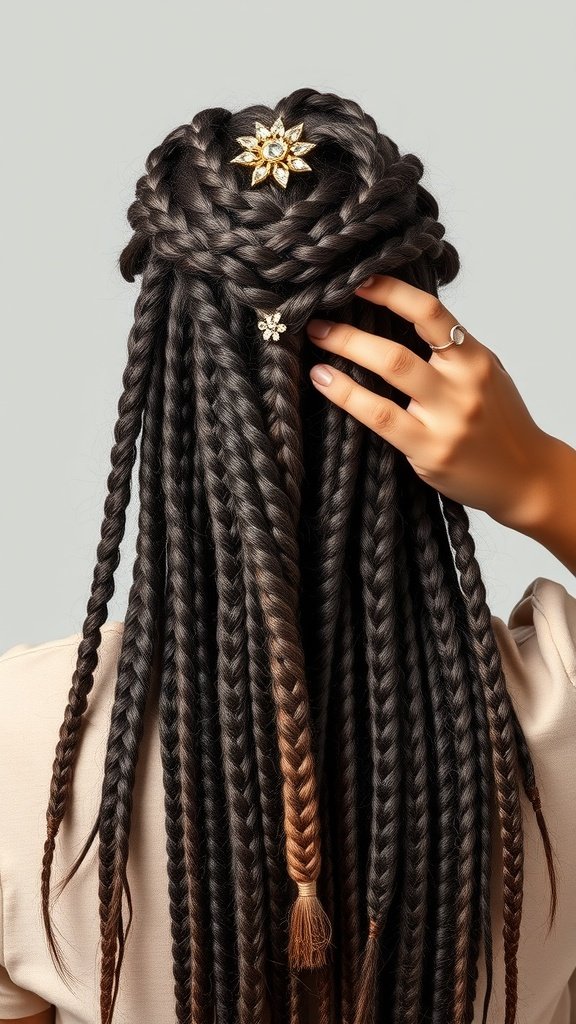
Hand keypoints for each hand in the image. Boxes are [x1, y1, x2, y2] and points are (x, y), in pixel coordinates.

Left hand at [306, 274, 551, 531]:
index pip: (430, 314)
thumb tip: (396, 315)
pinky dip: (347, 396)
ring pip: (389, 375)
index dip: (391, 292)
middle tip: (317, 319)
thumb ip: (449, 352)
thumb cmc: (498, 423)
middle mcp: (463, 386)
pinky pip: (380, 417)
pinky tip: (325, 382)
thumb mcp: (484, 375)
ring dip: (346, 353)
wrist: (525, 476)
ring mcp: (446, 420)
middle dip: (350, 331)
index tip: (360, 281)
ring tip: (317, 342)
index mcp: (476, 360)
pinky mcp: (430, 450)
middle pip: (398, 350)